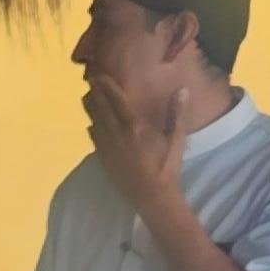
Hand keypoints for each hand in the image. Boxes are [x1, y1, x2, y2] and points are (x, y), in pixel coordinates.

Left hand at [83, 65, 188, 203]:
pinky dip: (92, 127)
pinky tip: (91, 123)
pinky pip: (94, 138)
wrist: (151, 196)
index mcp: (134, 127)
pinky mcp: (103, 159)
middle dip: (95, 92)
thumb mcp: (176, 140)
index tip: (100, 73)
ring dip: (90, 108)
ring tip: (86, 96)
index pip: (117, 100)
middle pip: (101, 108)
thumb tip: (182, 90)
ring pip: (94, 121)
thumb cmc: (166, 167)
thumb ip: (177, 114)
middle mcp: (117, 134)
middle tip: (89, 78)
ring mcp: (107, 147)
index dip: (107, 85)